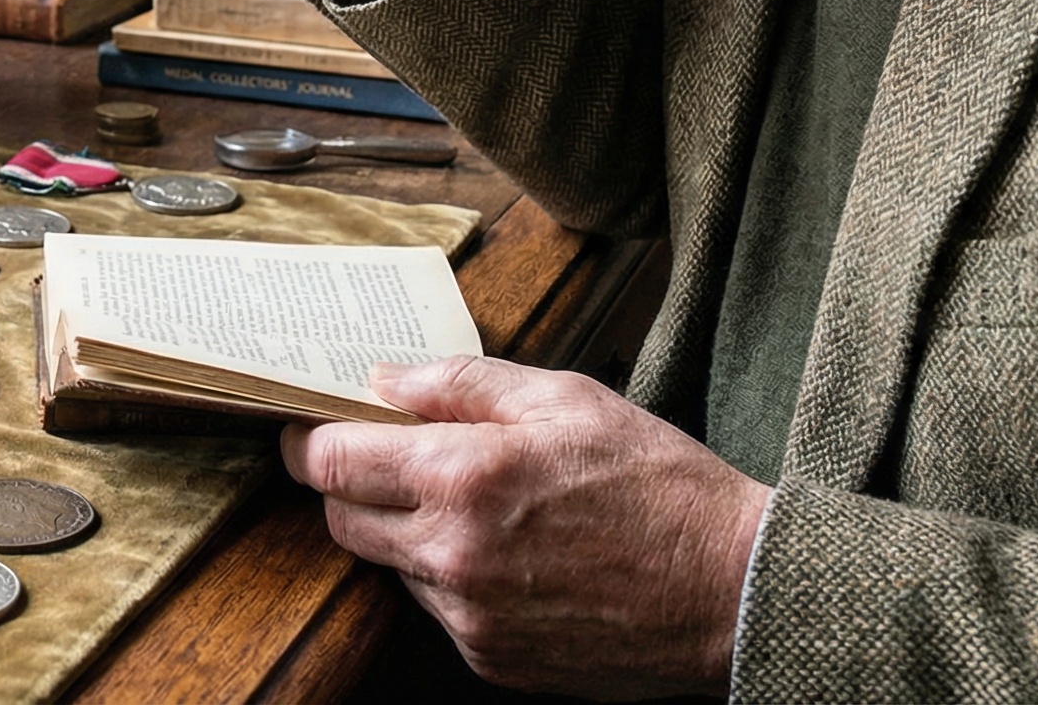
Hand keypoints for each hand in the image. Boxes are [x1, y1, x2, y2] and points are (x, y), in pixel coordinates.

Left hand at [280, 357, 770, 698]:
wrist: (731, 590)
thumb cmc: (657, 483)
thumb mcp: (565, 398)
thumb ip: (460, 383)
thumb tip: (384, 379)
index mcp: (464, 476)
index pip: (331, 463)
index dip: (308, 441)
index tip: (306, 430)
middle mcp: (452, 553)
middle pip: (343, 518)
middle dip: (352, 485)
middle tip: (389, 459)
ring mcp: (468, 615)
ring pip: (391, 565)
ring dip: (408, 533)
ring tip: (480, 507)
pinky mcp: (490, 658)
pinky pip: (438, 609)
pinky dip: (453, 579)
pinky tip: (512, 556)